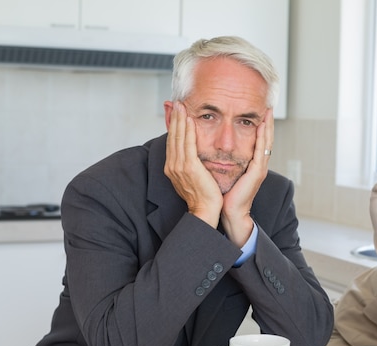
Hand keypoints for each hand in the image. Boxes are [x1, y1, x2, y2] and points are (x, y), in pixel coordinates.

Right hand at [164, 101, 222, 227]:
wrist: (204, 212)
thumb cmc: (203, 197)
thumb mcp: (193, 179)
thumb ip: (190, 166)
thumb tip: (193, 157)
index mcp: (172, 168)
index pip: (172, 142)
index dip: (173, 127)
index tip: (176, 113)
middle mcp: (172, 166)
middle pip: (172, 137)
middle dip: (174, 119)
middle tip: (176, 103)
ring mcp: (179, 166)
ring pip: (178, 138)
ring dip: (179, 120)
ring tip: (181, 106)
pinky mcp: (189, 167)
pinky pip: (187, 144)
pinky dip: (187, 130)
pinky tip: (189, 119)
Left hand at [221, 109, 273, 246]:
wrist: (228, 212)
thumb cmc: (224, 194)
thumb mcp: (225, 171)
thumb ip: (224, 159)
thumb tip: (213, 147)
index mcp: (251, 165)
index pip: (258, 141)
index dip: (261, 127)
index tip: (260, 112)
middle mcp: (258, 165)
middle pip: (266, 139)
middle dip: (268, 122)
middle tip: (269, 107)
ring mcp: (259, 169)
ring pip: (266, 142)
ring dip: (268, 126)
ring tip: (269, 112)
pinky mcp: (257, 173)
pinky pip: (261, 151)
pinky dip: (263, 137)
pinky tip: (263, 126)